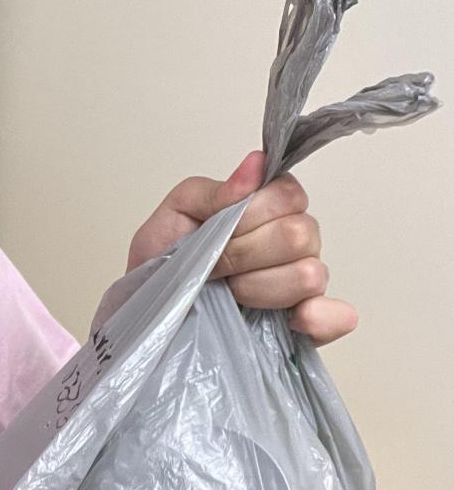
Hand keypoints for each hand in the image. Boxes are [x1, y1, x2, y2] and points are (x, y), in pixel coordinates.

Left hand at [126, 151, 358, 345]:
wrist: (152, 305)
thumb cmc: (165, 256)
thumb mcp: (177, 211)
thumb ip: (215, 190)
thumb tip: (255, 165)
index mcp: (269, 208)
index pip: (289, 196)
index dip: (249, 217)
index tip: (216, 233)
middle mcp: (294, 242)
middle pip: (301, 235)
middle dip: (246, 253)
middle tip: (217, 267)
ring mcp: (303, 283)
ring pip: (311, 275)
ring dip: (261, 287)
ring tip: (232, 293)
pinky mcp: (307, 324)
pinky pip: (337, 318)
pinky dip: (319, 318)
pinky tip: (291, 320)